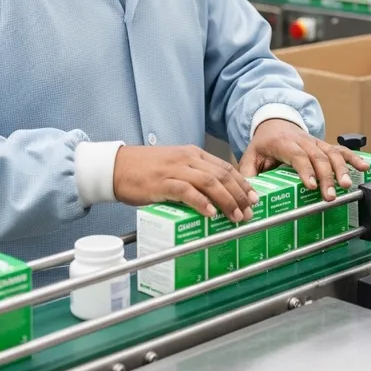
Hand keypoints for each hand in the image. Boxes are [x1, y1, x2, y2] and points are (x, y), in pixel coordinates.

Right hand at [113, 145, 258, 222]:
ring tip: (236, 216)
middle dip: (239, 194)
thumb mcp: (174, 167)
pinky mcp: (162, 182)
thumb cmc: (145, 169)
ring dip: (226, 201)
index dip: (242, 182)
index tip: (254, 197)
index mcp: (192, 153)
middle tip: (250, 211)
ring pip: (209, 182)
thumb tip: (213, 197)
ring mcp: (175, 169)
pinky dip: (201, 202)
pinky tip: (211, 213)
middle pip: (222, 175)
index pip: (224, 166)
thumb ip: (192, 177)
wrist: (117, 166)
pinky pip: (186, 191)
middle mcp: (187, 158)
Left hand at [239, 119, 368, 200]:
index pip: (297, 155)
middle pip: (317, 156)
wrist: (273, 122)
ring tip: (346, 186)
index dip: (306, 170)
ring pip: (331, 152)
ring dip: (341, 169)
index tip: (312, 186)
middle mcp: (302, 140)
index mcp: (283, 143)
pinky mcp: (324, 144)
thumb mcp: (250, 156)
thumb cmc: (263, 144)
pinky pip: (340, 149)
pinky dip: (353, 157)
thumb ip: (248, 173)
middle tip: (330, 196)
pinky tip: (364, 166)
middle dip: (326, 176)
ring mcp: (315, 142)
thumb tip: (250, 194)